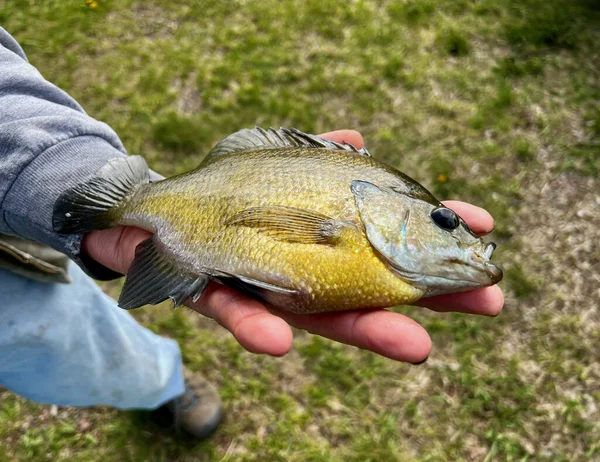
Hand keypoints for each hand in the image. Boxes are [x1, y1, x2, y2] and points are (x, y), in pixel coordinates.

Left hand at [83, 130, 502, 362]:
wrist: (153, 212)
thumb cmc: (225, 193)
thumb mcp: (274, 162)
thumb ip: (314, 153)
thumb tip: (359, 138)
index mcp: (321, 243)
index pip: (386, 245)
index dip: (432, 240)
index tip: (484, 229)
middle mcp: (303, 274)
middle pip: (372, 291)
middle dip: (429, 298)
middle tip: (488, 304)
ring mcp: (263, 290)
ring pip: (318, 318)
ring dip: (366, 331)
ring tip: (417, 346)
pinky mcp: (212, 296)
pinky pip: (234, 315)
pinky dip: (256, 328)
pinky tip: (279, 341)